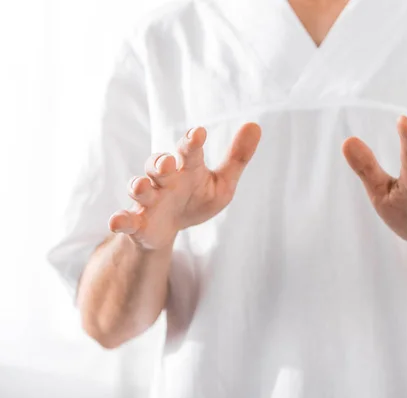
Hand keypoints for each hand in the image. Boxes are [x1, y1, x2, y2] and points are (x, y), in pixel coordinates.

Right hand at [108, 123, 260, 249]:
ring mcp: (148, 200)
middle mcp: (164, 180)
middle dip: (160, 163)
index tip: (198, 133)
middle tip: (168, 163)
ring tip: (142, 185)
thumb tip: (256, 125)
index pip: (188, 151)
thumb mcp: (222, 183)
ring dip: (138, 186)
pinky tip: (116, 222)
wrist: (170, 229)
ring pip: (139, 188)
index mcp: (186, 168)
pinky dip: (120, 220)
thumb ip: (237, 158)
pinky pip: (126, 220)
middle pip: (158, 165)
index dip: (191, 142)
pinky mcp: (138, 222)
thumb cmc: (197, 198)